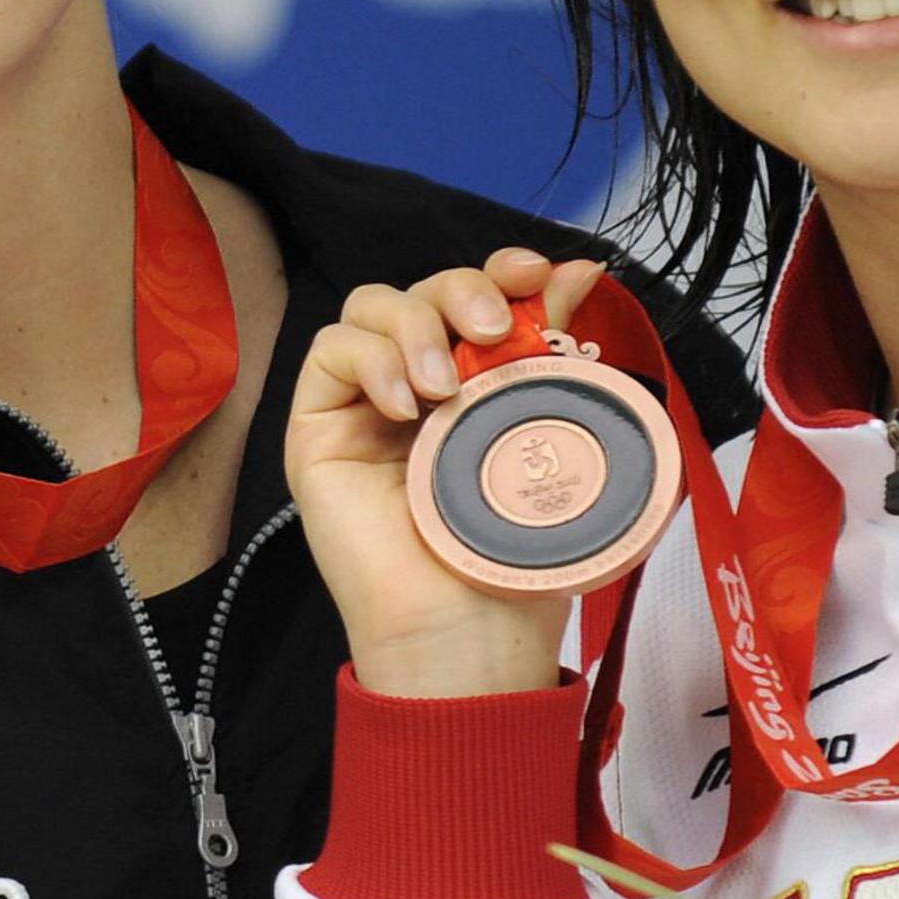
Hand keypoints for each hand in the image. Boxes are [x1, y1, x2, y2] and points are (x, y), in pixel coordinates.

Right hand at [286, 246, 605, 697]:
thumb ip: (555, 354)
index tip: (540, 273)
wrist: (468, 628)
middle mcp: (416, 386)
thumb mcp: (547, 437)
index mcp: (475, 386)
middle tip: (497, 329)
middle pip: (423, 290)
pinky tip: (404, 405)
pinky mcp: (317, 427)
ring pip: (371, 306)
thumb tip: (580, 271)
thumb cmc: (513, 553)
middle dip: (463, 290)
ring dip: (416, 326)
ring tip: (445, 389)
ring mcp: (364, 405)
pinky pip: (328, 350)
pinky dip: (370, 360)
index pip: (475, 299)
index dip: (501, 270)